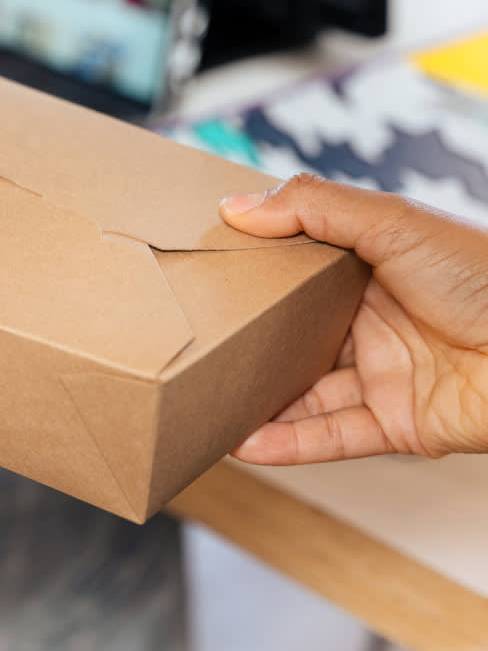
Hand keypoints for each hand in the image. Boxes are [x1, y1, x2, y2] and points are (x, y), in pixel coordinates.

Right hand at [220, 173, 487, 462]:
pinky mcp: (397, 426)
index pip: (298, 270)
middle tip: (192, 341)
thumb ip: (311, 207)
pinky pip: (331, 436)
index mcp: (372, 267)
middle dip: (246, 340)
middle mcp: (374, 321)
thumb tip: (235, 206)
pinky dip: (288, 443)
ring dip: (257, 400)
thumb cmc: (486, 276)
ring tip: (205, 401)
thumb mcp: (394, 222)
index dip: (255, 270)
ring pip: (304, 392)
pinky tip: (244, 442)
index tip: (203, 269)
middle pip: (294, 334)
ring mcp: (384, 375)